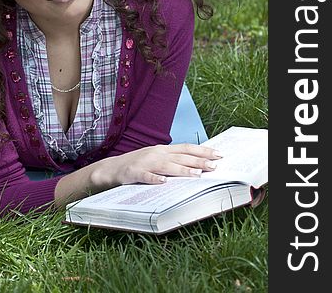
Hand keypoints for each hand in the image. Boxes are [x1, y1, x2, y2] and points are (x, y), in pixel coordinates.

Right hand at [93, 144, 222, 187]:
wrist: (112, 168)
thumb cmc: (138, 164)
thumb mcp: (157, 158)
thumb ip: (173, 160)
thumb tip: (197, 164)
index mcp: (163, 150)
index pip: (187, 148)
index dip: (203, 150)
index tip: (219, 154)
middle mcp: (156, 153)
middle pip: (180, 157)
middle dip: (198, 161)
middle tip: (214, 165)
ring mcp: (145, 162)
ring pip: (167, 166)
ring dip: (182, 170)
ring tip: (196, 174)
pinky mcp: (134, 173)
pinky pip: (145, 176)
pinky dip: (155, 179)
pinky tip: (164, 182)